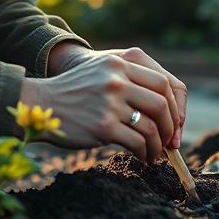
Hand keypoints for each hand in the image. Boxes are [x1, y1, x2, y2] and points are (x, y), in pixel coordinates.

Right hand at [26, 46, 187, 160]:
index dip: (177, 106)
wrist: (41, 103)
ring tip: (155, 153)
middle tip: (170, 141)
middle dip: (171, 126)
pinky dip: (145, 152)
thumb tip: (172, 111)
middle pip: (162, 103)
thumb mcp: (104, 71)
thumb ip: (134, 79)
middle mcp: (118, 78)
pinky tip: (142, 156)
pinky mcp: (103, 125)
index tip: (177, 122)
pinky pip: (138, 142)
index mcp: (121, 62)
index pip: (165, 82)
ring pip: (152, 126)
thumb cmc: (78, 91)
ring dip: (158, 144)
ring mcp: (110, 101)